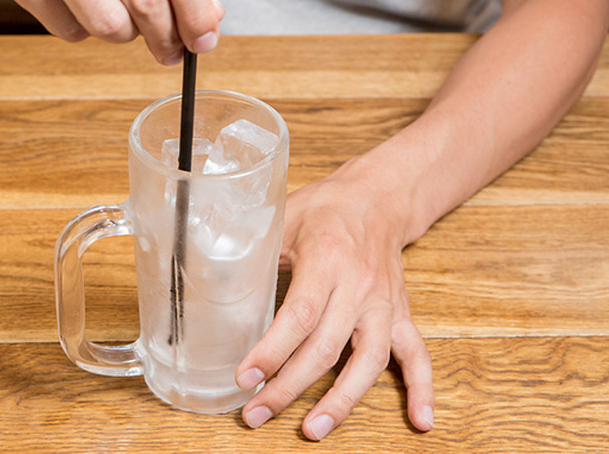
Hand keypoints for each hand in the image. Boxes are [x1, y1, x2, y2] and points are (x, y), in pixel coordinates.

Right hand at [0, 0, 223, 63]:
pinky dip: (85, 28)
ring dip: (128, 34)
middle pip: (145, 0)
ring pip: (106, 23)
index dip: (197, 12)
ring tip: (130, 21)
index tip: (204, 35)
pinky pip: (65, 27)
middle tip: (175, 46)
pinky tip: (88, 4)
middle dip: (169, 35)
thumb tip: (203, 9)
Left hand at [235, 160, 434, 439]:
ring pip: (369, 361)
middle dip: (289, 387)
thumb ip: (252, 250)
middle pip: (326, 348)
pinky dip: (421, 389)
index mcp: (327, 260)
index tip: (244, 378)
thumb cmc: (324, 209)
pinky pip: (417, 355)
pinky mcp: (401, 314)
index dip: (271, 352)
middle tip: (256, 413)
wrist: (377, 198)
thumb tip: (208, 275)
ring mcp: (384, 304)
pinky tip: (419, 421)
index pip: (299, 316)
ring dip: (342, 402)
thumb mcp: (283, 219)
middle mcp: (359, 287)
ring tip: (312, 430)